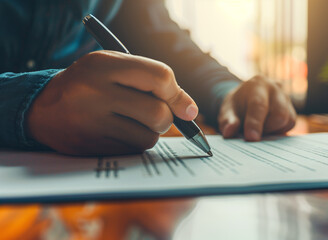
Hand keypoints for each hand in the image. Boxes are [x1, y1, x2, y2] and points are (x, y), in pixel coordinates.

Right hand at [27, 51, 197, 155]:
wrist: (43, 109)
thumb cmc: (90, 85)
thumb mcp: (114, 68)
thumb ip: (152, 80)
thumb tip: (191, 110)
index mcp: (103, 65)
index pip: (160, 77)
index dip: (179, 94)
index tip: (187, 108)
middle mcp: (96, 93)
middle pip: (158, 113)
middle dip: (167, 117)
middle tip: (157, 115)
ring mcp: (92, 123)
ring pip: (149, 137)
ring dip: (150, 132)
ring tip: (131, 121)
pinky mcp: (91, 147)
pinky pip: (134, 151)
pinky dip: (135, 143)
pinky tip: (119, 133)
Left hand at [218, 76, 295, 140]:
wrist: (246, 99)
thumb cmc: (237, 105)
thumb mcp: (227, 111)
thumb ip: (227, 121)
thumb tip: (229, 132)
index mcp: (257, 84)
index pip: (259, 104)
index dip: (255, 123)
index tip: (251, 138)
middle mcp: (275, 88)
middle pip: (280, 114)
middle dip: (267, 128)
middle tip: (253, 134)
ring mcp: (286, 98)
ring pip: (288, 120)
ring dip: (273, 130)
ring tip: (260, 128)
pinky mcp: (292, 109)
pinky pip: (291, 124)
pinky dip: (279, 130)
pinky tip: (268, 128)